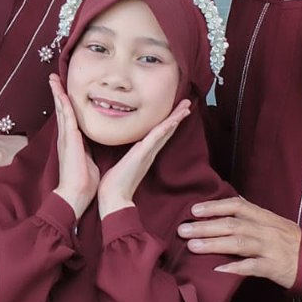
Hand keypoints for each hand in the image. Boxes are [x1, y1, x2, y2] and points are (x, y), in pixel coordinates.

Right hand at [48, 77, 97, 218]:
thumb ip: (90, 150)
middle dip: (58, 93)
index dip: (65, 103)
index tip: (64, 91)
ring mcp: (66, 138)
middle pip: (62, 110)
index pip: (69, 118)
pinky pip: (66, 116)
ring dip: (57, 93)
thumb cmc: (84, 182)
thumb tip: (96, 145)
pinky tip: (61, 92)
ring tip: (53, 79)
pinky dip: (63, 103)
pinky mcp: (69, 139)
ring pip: (62, 110)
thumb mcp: (90, 160)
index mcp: (72, 142)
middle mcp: (66, 137)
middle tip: (54, 78)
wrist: (76, 195)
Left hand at [96, 100, 191, 216]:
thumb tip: (118, 149)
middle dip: (177, 116)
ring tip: (186, 107)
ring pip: (165, 131)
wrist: (113, 197)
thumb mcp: (119, 164)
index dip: (167, 122)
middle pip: (166, 131)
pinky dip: (166, 127)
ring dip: (176, 118)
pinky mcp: (143, 154)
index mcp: (143, 153)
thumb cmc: (114, 184)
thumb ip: (123, 156)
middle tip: (188, 104)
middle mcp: (149, 152)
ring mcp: (147, 153)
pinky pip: (157, 137)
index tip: (175, 111)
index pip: (158, 134)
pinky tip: (174, 119)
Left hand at [178, 196, 301, 285]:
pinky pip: (252, 267)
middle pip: (233, 224)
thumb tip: (225, 209)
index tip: (194, 209)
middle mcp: (267, 230)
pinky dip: (235, 268)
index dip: (215, 206)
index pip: (238, 205)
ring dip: (214, 244)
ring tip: (192, 246)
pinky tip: (217, 270)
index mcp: (265, 217)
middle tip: (182, 229)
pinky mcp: (275, 267)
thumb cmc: (291, 244)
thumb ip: (251, 218)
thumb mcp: (273, 224)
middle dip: (206, 226)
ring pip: (240, 243)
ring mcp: (271, 248)